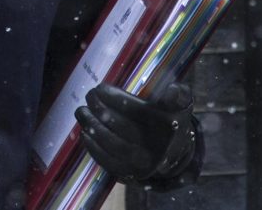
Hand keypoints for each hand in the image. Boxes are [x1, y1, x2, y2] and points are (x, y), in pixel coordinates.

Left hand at [75, 82, 196, 182]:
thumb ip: (178, 95)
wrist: (174, 156)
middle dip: (100, 109)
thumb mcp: (180, 107)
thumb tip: (172, 88)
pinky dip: (93, 148)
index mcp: (166, 127)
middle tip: (89, 96)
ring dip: (92, 126)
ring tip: (81, 111)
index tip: (100, 87)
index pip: (135, 110)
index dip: (115, 98)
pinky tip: (84, 132)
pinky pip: (108, 162)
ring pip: (112, 144)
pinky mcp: (130, 174)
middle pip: (121, 126)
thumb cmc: (171, 123)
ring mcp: (141, 164)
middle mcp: (155, 147)